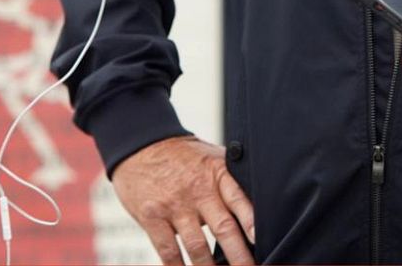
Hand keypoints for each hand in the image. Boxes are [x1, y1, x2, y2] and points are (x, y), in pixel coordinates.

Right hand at [111, 137, 255, 264]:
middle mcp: (198, 189)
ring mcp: (175, 205)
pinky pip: (169, 251)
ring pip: (198, 246)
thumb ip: (230, 179)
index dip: (251, 220)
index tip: (260, 240)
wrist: (142, 147)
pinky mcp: (153, 218)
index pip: (238, 198)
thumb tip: (256, 204)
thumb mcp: (211, 157)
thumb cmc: (182, 156)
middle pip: (223, 227)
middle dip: (238, 256)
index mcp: (216, 173)